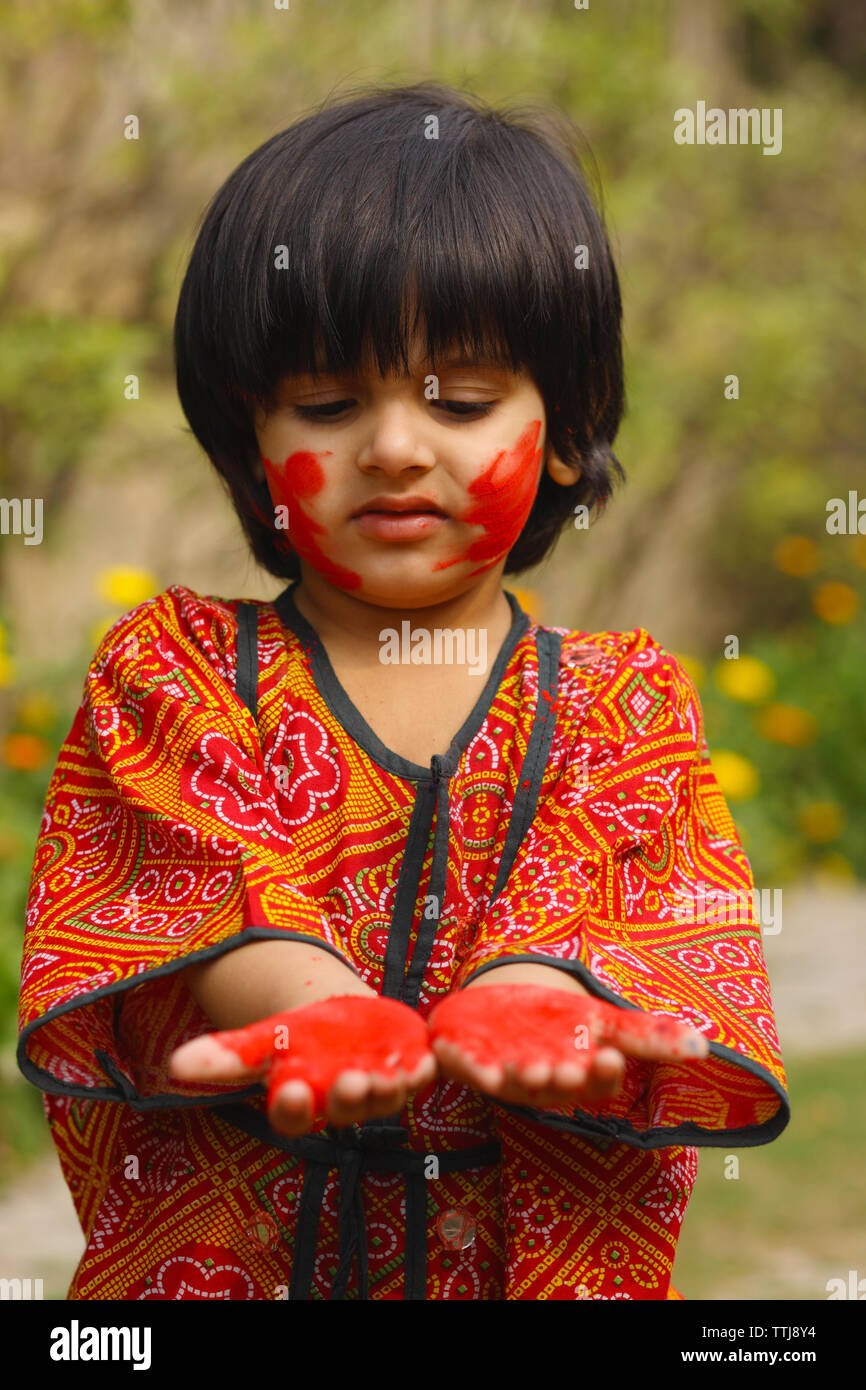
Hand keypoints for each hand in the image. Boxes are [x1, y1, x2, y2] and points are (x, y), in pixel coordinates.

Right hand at [169, 994, 435, 1135]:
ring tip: (388, 1075)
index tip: (289, 1092)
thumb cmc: (300, 1039)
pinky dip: (423, 1070)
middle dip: (348, 1099)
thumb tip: (174, 1066)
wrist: (346, 1022)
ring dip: (388, 1090)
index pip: (294, 1116)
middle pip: (346, 1109)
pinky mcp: (411, 1069)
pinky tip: (425, 1060)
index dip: (293, 1108)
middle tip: (349, 1085)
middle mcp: (343, 1103)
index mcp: (304, 1100)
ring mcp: (381, 1088)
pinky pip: (421, 1075)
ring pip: (386, 1098)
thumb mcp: (264, 1041)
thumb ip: (227, 1055)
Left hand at [428, 982, 708, 1111]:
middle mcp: (542, 1085)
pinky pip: (461, 1067)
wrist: (506, 1001)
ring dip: (514, 1078)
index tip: (609, 1057)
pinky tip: (449, 1049)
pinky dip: (457, 1062)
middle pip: (552, 1090)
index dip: (602, 1074)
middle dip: (557, 1081)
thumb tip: (703, 1045)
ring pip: (509, 1085)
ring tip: (520, 1067)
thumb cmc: (559, 1020)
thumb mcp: (602, 1021)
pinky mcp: (467, 1061)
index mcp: (578, 1078)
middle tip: (562, 1070)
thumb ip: (646, 1036)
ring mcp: (502, 1075)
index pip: (596, 1085)